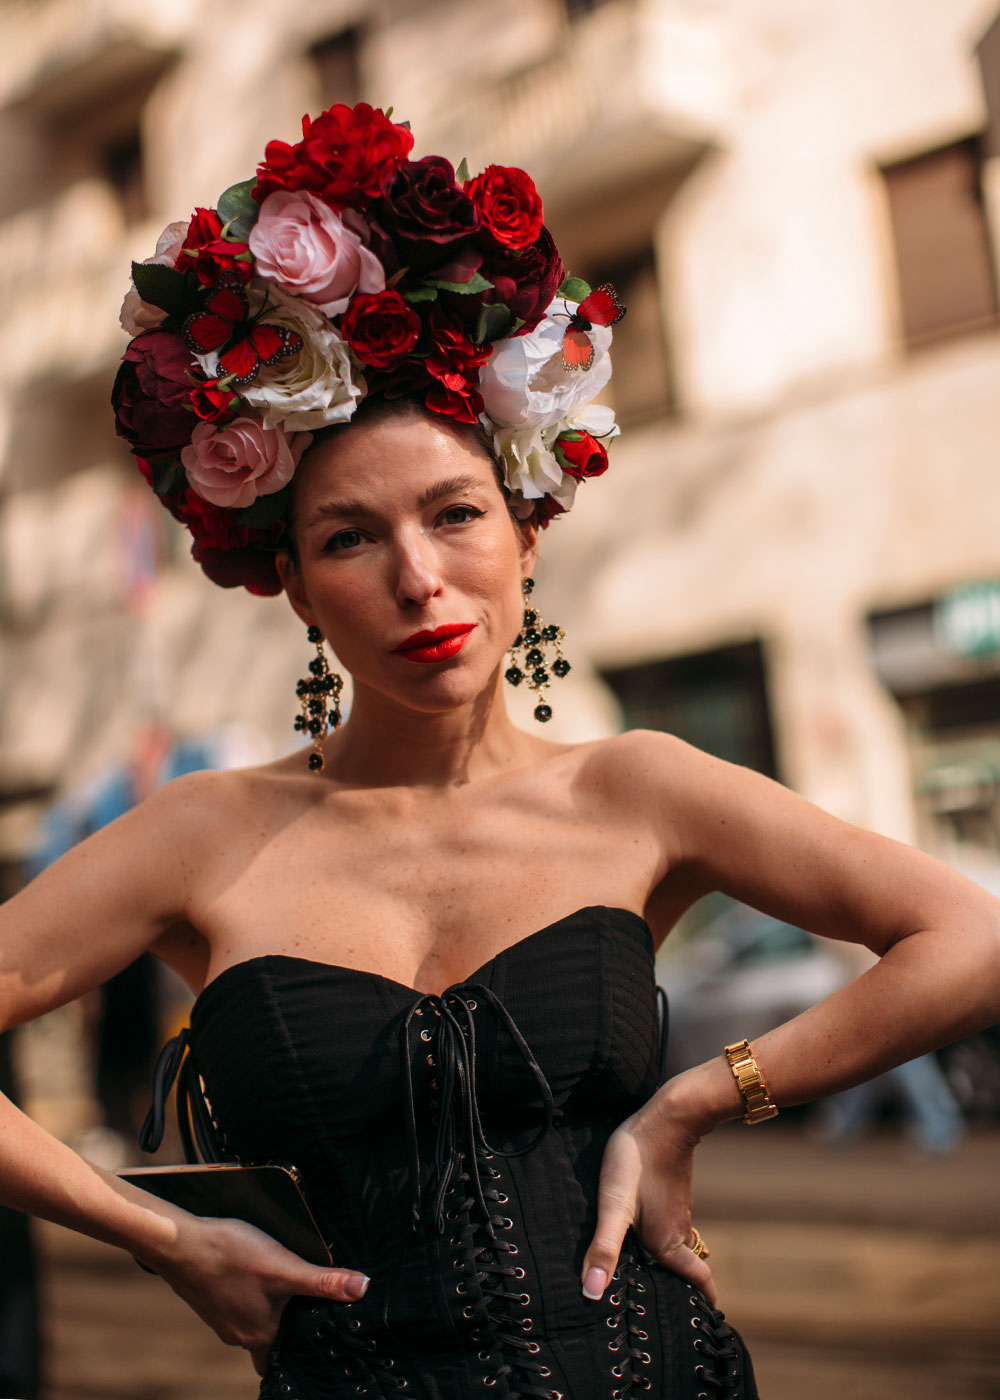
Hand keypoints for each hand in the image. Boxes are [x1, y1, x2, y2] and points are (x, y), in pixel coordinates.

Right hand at [144, 1214, 369, 1375]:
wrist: (180, 1243)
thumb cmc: (232, 1257)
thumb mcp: (285, 1268)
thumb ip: (323, 1282)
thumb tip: (363, 1288)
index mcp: (259, 1336)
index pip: (284, 1359)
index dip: (301, 1350)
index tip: (319, 1336)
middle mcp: (238, 1334)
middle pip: (271, 1337)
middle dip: (288, 1323)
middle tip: (310, 1303)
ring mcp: (220, 1317)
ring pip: (253, 1318)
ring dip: (269, 1305)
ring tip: (288, 1284)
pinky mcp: (210, 1298)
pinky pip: (237, 1302)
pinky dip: (249, 1292)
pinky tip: (256, 1271)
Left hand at [580, 1090, 716, 1306]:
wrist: (665, 1119)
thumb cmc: (636, 1164)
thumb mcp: (614, 1207)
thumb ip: (604, 1249)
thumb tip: (591, 1294)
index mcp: (668, 1244)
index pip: (699, 1282)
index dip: (704, 1303)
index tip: (705, 1323)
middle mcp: (677, 1232)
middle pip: (684, 1270)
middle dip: (679, 1289)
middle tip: (664, 1310)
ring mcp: (676, 1211)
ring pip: (676, 1247)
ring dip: (668, 1264)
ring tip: (646, 1279)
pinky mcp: (671, 1193)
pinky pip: (669, 1227)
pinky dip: (661, 1241)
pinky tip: (641, 1237)